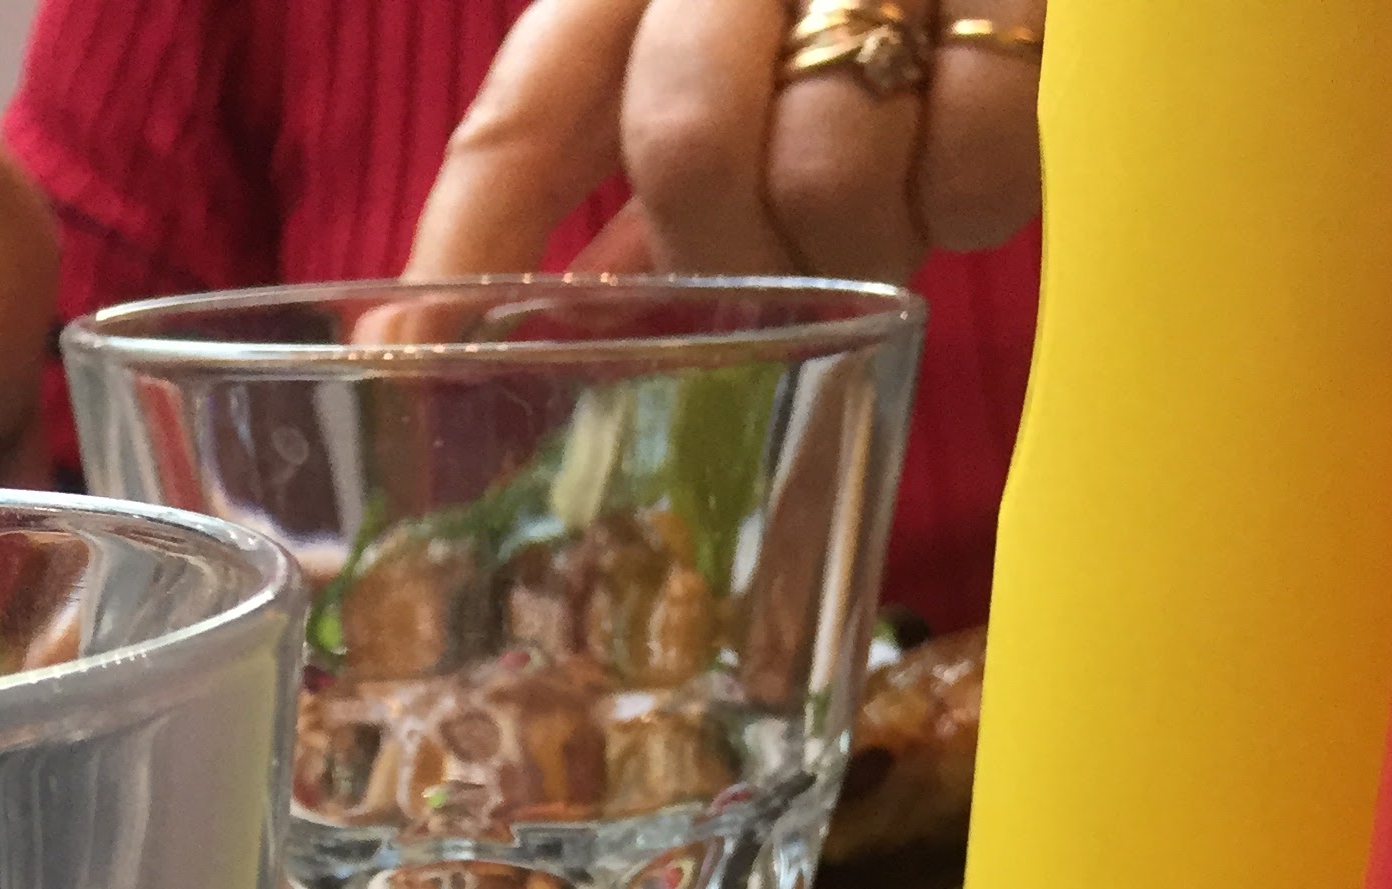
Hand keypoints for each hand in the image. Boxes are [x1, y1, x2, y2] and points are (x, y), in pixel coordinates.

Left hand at [406, 0, 1041, 287]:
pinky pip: (979, 165)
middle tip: (770, 299)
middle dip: (725, 262)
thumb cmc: (862, 9)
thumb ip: (632, 186)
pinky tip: (963, 177)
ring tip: (884, 231)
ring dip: (856, 251)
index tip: (412, 351)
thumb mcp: (720, 69)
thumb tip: (500, 346)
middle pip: (689, 143)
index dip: (469, 238)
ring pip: (832, 170)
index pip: (529, 105)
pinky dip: (971, 205)